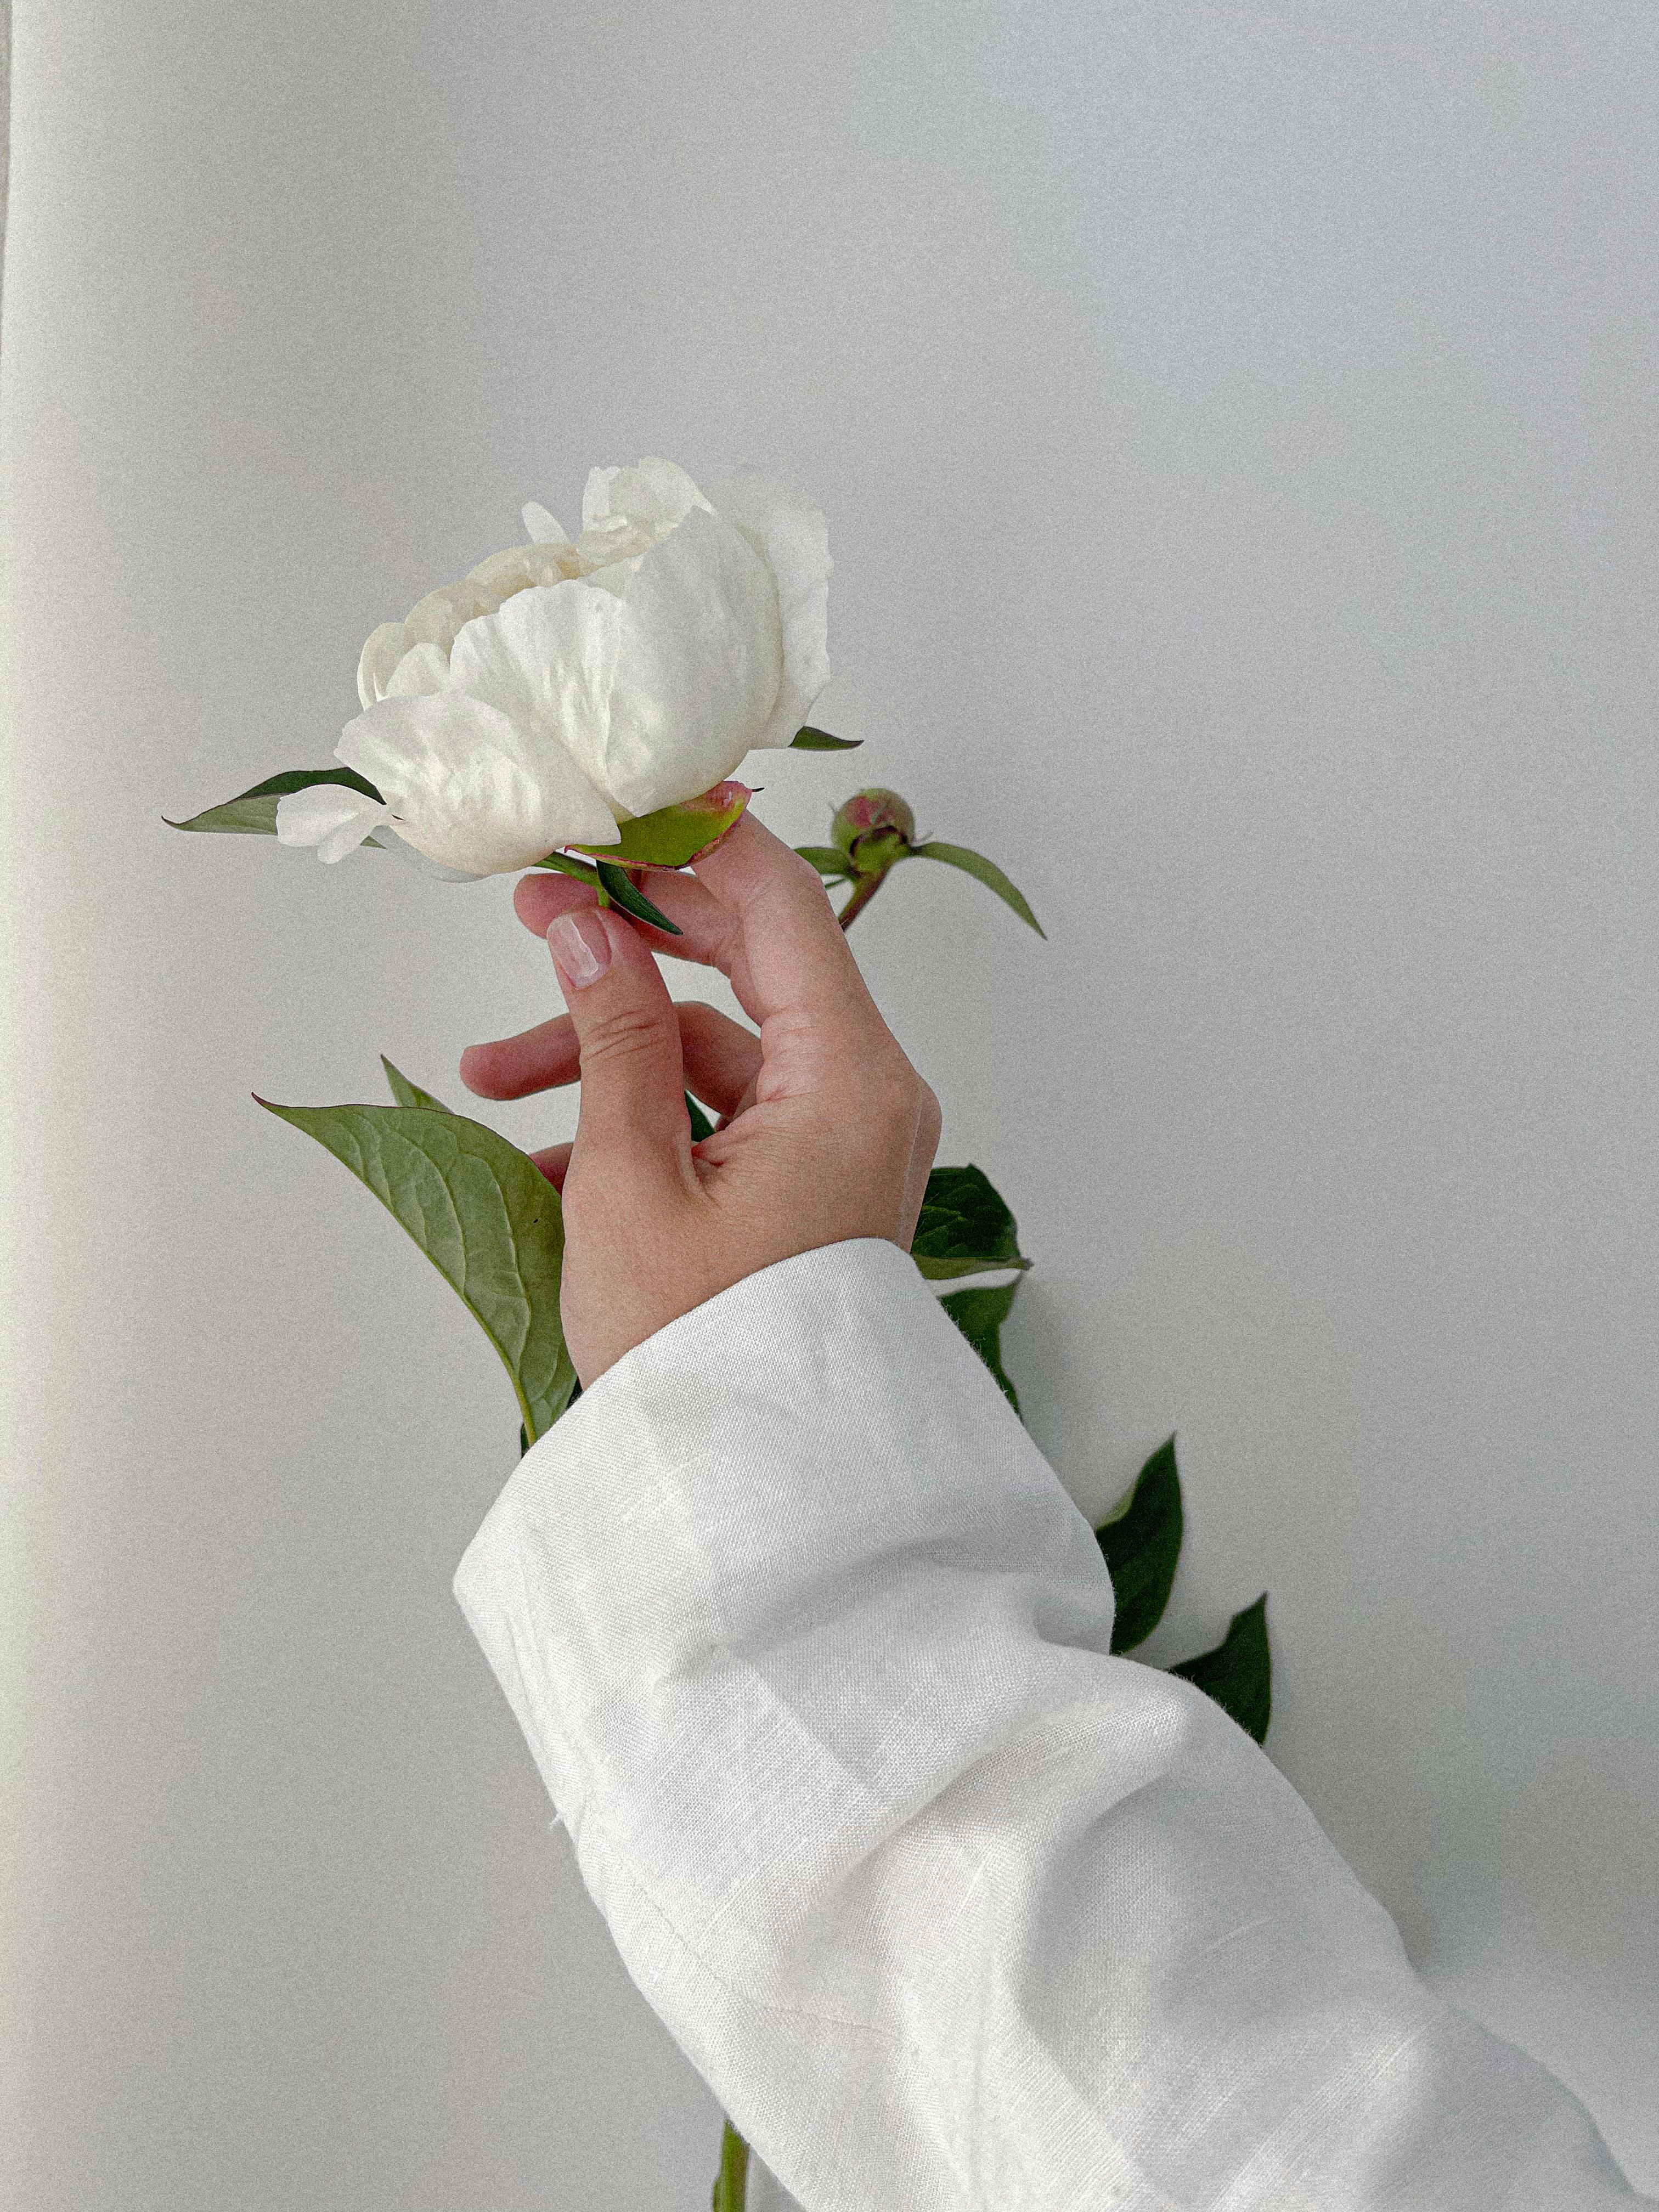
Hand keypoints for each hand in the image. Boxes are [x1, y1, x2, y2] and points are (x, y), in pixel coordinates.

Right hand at [460, 816, 940, 1386]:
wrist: (758, 1499)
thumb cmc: (701, 1354)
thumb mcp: (631, 1183)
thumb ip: (613, 1039)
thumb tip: (590, 924)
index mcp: (847, 1079)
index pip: (782, 905)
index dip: (697, 842)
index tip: (619, 802)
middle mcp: (865, 1095)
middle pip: (750, 966)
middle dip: (630, 941)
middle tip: (533, 907)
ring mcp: (843, 1141)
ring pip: (718, 1050)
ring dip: (607, 1053)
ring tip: (490, 1074)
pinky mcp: (812, 1183)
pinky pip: (723, 1117)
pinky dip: (640, 1120)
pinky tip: (541, 1158)